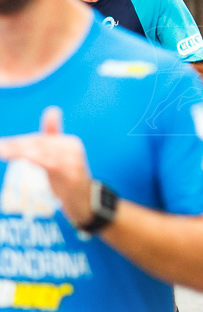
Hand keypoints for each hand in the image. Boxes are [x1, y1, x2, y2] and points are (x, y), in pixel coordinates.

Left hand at [0, 107, 93, 226]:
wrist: (85, 201)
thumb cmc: (69, 178)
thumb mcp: (61, 157)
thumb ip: (54, 134)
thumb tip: (52, 110)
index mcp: (69, 143)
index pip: (39, 139)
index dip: (19, 142)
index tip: (4, 145)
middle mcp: (73, 149)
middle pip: (39, 144)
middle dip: (17, 145)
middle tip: (0, 147)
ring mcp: (73, 162)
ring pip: (42, 152)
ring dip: (20, 152)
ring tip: (3, 152)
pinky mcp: (72, 176)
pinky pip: (50, 164)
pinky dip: (34, 159)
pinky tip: (23, 157)